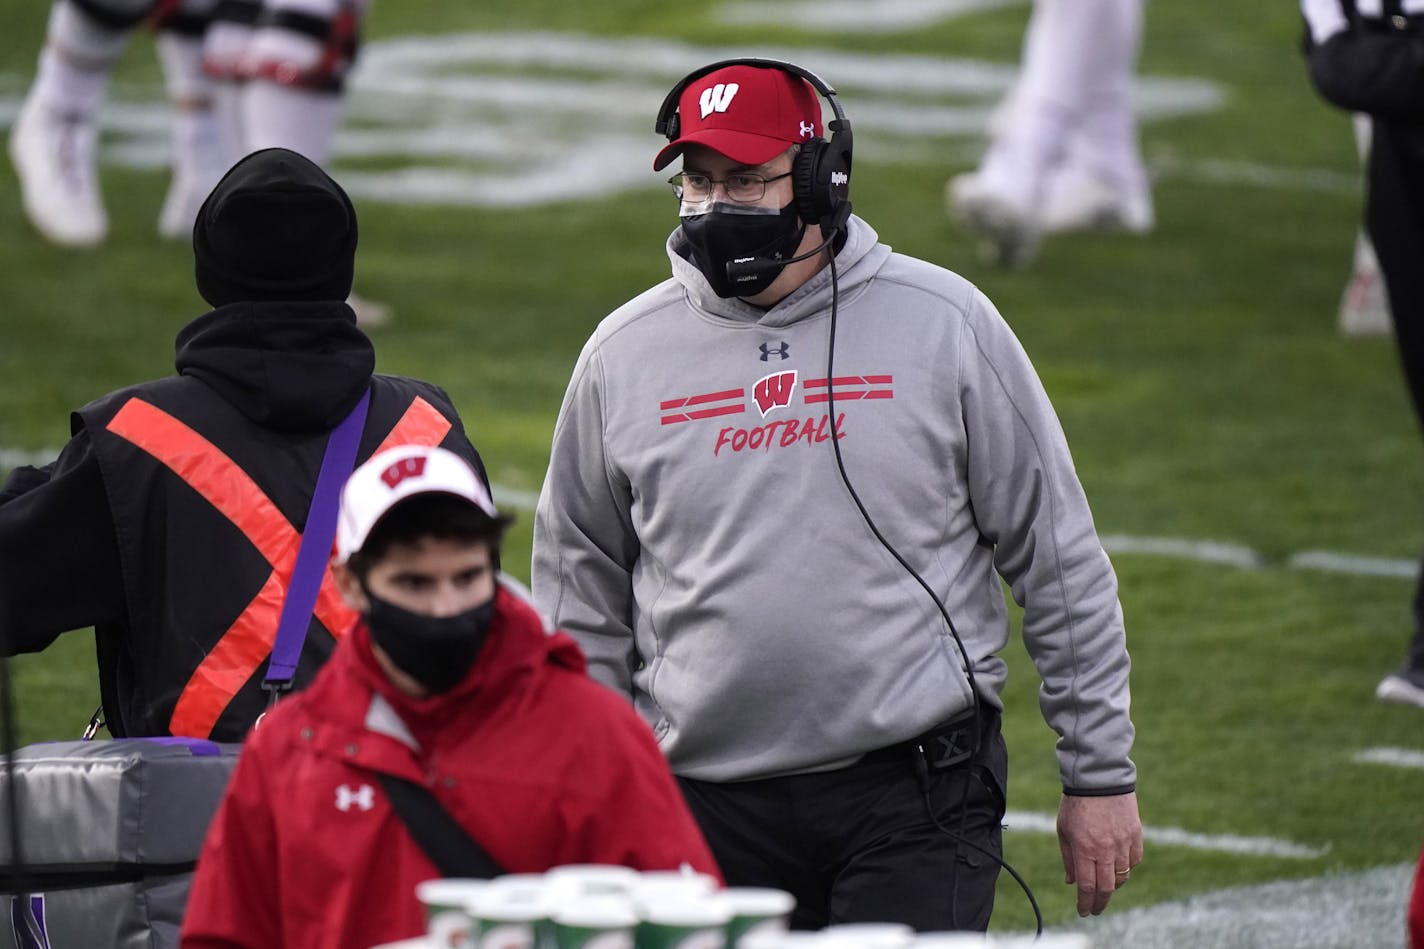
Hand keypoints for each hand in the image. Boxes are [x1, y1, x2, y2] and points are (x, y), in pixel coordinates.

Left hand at [1056, 791, 1142, 916]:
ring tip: (1104, 888)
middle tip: (1095, 909)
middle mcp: (1106, 850)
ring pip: (1122, 876)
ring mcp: (1123, 843)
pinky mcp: (1136, 835)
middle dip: (1100, 903)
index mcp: (1085, 849)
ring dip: (1113, 886)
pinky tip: (1118, 866)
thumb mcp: (1064, 830)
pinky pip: (1134, 860)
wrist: (1099, 778)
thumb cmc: (1076, 804)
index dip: (1086, 903)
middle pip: (1107, 888)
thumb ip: (1068, 858)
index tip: (1084, 912)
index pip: (1087, 886)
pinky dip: (1126, 867)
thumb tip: (1071, 882)